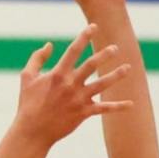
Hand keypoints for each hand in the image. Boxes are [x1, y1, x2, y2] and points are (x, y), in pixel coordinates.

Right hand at [9, 27, 132, 147]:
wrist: (33, 130)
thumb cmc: (28, 103)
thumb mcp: (27, 77)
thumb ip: (37, 58)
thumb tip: (49, 45)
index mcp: (58, 74)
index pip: (73, 50)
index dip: (84, 37)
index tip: (93, 26)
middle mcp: (71, 85)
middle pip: (91, 65)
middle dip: (104, 54)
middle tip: (116, 47)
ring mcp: (79, 99)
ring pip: (102, 84)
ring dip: (116, 76)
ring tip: (128, 68)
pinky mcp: (84, 113)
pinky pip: (104, 109)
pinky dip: (118, 107)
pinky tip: (131, 104)